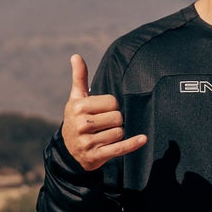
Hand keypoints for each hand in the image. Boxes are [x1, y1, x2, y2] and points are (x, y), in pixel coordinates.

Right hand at [62, 54, 146, 170]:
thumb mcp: (76, 98)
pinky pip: (119, 148)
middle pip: (118, 117)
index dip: (112, 106)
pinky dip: (132, 144)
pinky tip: (143, 138)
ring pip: (120, 132)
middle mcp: (81, 124)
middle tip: (104, 124)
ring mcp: (87, 142)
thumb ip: (79, 77)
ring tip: (104, 135)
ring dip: (118, 133)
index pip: (112, 101)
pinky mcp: (96, 156)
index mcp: (78, 107)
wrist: (68, 151)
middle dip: (116, 120)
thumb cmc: (77, 118)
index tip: (102, 111)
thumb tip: (76, 55)